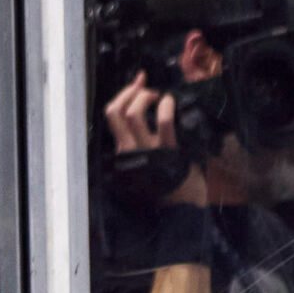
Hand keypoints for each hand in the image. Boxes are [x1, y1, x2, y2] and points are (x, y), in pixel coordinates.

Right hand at [103, 72, 205, 205]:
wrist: (182, 209)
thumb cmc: (166, 187)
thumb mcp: (143, 167)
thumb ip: (137, 147)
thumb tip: (142, 118)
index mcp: (123, 153)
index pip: (111, 118)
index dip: (122, 95)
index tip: (136, 83)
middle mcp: (129, 150)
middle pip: (115, 113)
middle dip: (129, 92)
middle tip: (145, 88)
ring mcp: (147, 150)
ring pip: (134, 114)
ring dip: (145, 97)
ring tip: (157, 96)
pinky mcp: (168, 151)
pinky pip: (163, 123)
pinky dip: (166, 106)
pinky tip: (170, 102)